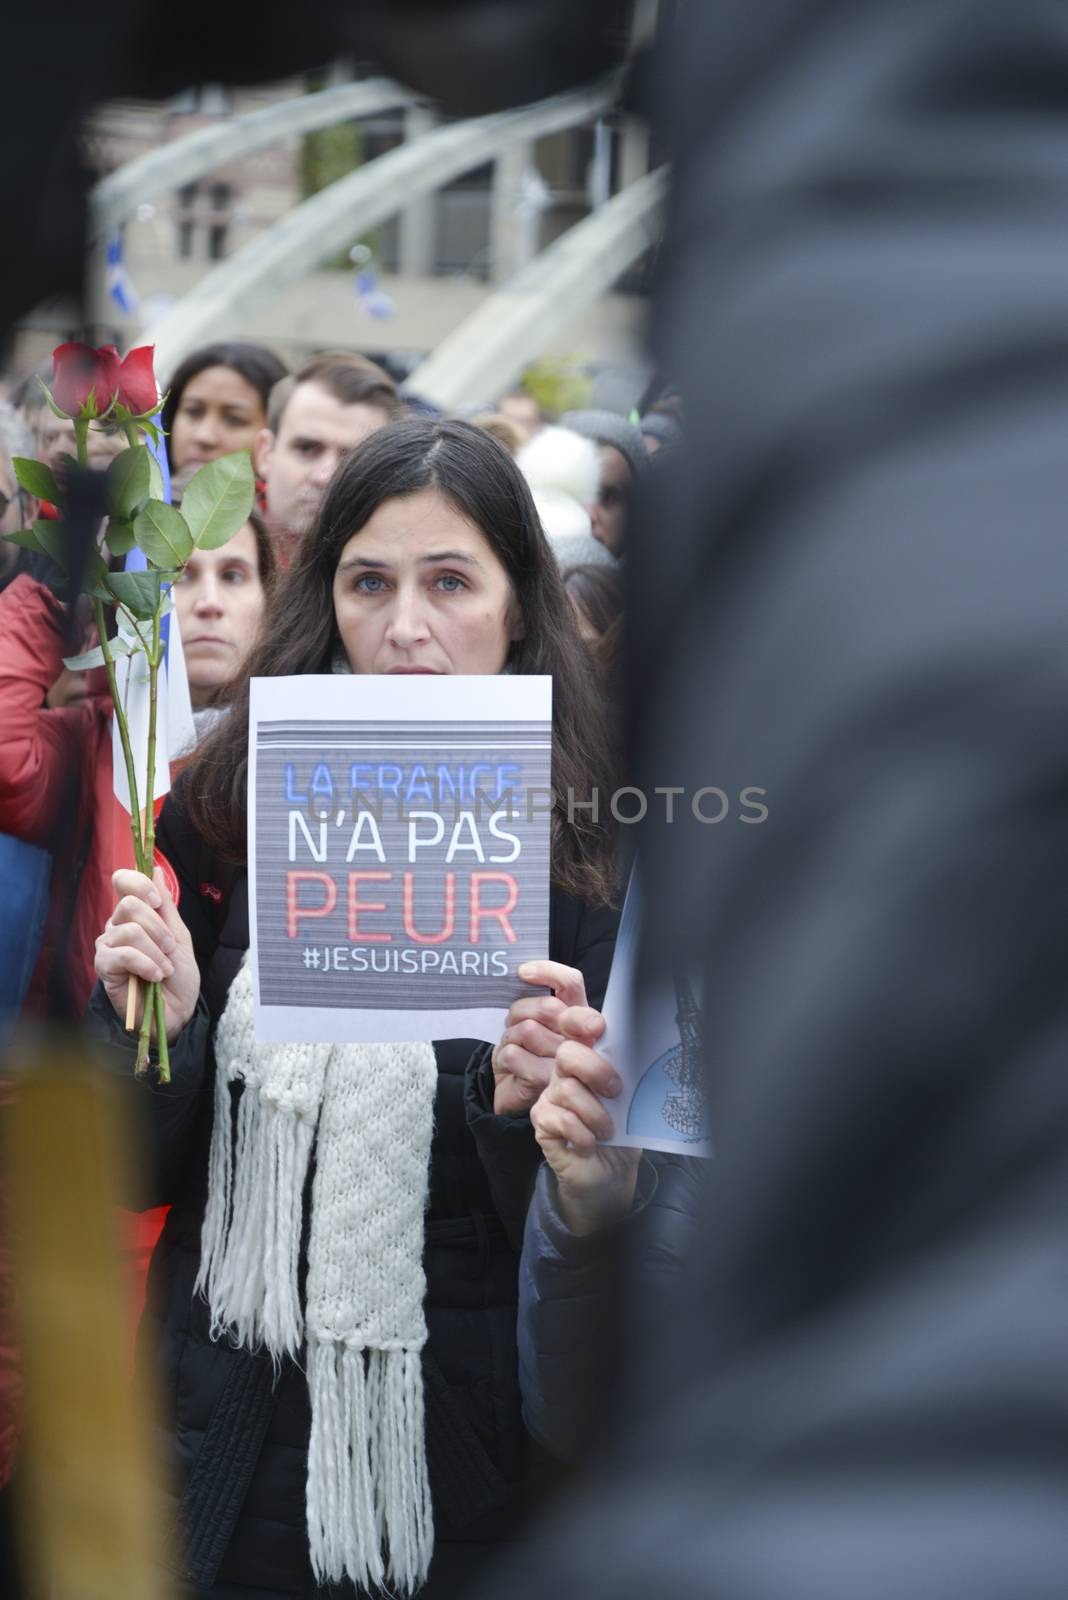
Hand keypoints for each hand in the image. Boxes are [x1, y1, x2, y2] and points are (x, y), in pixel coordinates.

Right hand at [94, 867, 199, 1041]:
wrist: (176, 1012)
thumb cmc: (178, 976)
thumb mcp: (179, 936)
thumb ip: (166, 906)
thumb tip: (157, 870)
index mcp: (134, 915)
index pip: (122, 881)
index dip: (139, 884)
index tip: (157, 901)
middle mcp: (116, 926)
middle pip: (130, 904)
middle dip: (158, 928)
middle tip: (170, 949)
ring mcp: (107, 946)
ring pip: (130, 930)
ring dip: (156, 951)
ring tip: (165, 968)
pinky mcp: (103, 967)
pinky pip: (124, 954)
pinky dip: (147, 964)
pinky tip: (155, 976)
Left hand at [491, 959, 587, 1115]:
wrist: (510, 1094)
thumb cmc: (525, 1052)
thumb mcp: (530, 1020)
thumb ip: (537, 1000)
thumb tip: (525, 973)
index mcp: (580, 1018)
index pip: (572, 984)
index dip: (550, 973)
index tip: (524, 972)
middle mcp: (581, 1039)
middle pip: (549, 1007)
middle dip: (523, 1012)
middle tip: (516, 1028)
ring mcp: (567, 1062)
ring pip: (529, 1029)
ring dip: (510, 1038)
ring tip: (515, 1051)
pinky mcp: (547, 1082)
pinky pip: (514, 1053)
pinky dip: (503, 1057)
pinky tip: (511, 1069)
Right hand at [530, 1006, 641, 1234]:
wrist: (610, 1173)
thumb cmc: (622, 1132)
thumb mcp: (631, 1097)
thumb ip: (626, 1072)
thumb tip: (639, 1050)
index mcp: (587, 1058)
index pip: (573, 1025)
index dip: (579, 1018)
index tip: (598, 1027)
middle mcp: (564, 1072)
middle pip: (568, 1053)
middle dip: (596, 1070)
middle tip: (616, 1091)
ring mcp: (549, 1096)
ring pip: (567, 1089)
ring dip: (595, 1114)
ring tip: (607, 1131)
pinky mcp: (541, 1122)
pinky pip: (558, 1118)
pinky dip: (582, 1133)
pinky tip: (590, 1143)